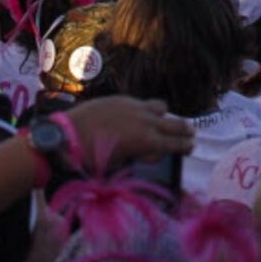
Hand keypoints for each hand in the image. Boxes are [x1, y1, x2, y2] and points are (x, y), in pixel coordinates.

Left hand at [66, 95, 193, 170]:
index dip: (185, 146)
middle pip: (173, 123)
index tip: (192, 146)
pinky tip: (142, 114)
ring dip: (166, 115)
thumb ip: (139, 156)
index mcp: (146, 141)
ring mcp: (135, 107)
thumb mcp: (120, 163)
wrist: (68, 134)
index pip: (173, 143)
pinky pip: (143, 102)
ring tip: (167, 120)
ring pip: (160, 107)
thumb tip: (151, 153)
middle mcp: (145, 121)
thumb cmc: (93, 157)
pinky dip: (148, 109)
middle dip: (184, 129)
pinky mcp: (122, 99)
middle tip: (191, 133)